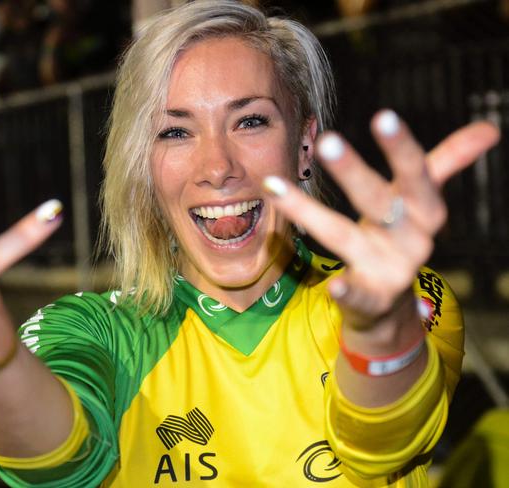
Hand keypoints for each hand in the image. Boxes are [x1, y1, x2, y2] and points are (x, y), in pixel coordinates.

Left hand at [263, 111, 499, 329]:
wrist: (392, 301)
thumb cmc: (399, 236)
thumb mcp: (421, 201)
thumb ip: (446, 163)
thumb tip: (490, 129)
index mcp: (425, 211)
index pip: (417, 176)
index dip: (402, 148)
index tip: (383, 116)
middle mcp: (412, 240)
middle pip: (380, 203)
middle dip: (353, 173)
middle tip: (327, 141)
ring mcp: (390, 271)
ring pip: (345, 238)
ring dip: (310, 213)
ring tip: (275, 187)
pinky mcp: (370, 298)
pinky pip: (358, 293)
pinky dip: (347, 289)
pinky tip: (333, 283)